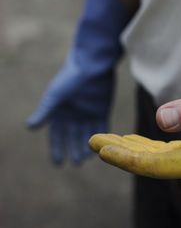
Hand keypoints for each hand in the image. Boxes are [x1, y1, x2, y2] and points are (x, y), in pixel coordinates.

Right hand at [27, 0, 132, 165]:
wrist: (92, 63)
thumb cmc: (71, 77)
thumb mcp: (56, 95)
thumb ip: (46, 110)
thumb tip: (30, 127)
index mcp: (60, 112)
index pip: (56, 135)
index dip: (57, 148)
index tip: (59, 164)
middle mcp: (74, 114)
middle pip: (73, 137)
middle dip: (74, 150)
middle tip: (76, 164)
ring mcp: (88, 112)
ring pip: (88, 134)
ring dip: (88, 147)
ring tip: (87, 160)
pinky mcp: (102, 110)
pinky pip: (102, 127)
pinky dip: (102, 137)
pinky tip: (103, 148)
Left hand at [89, 77, 180, 177]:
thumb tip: (160, 118)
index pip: (156, 164)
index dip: (126, 157)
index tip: (101, 148)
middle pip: (152, 164)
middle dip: (122, 154)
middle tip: (94, 142)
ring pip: (158, 159)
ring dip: (132, 150)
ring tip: (108, 142)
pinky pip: (168, 152)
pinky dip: (148, 147)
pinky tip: (135, 141)